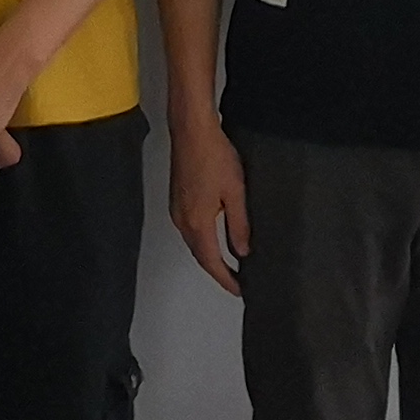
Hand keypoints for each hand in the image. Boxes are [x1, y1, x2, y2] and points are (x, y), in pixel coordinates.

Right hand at [170, 120, 249, 295]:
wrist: (192, 129)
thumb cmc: (212, 154)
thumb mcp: (235, 192)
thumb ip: (239, 225)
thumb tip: (242, 250)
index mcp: (197, 222)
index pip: (211, 262)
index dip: (226, 279)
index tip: (238, 290)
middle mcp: (182, 219)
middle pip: (200, 255)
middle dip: (218, 271)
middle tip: (236, 281)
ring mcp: (177, 208)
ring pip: (194, 242)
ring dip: (210, 255)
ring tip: (228, 262)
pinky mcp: (177, 198)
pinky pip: (190, 228)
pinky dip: (203, 239)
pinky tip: (214, 235)